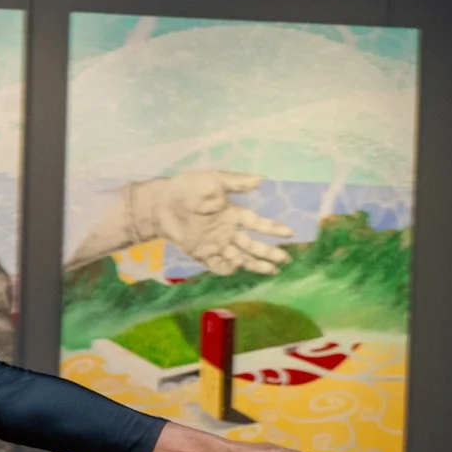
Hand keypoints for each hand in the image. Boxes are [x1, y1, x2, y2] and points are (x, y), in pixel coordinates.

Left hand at [141, 170, 295, 274]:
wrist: (161, 204)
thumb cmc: (187, 187)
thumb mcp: (213, 179)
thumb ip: (236, 182)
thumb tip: (261, 179)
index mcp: (233, 213)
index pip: (258, 223)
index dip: (273, 229)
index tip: (289, 233)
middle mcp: (228, 231)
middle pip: (253, 245)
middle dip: (269, 252)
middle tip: (285, 259)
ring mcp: (216, 244)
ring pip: (240, 257)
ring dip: (256, 264)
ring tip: (272, 271)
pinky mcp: (202, 253)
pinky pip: (218, 265)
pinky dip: (228, 269)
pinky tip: (238, 269)